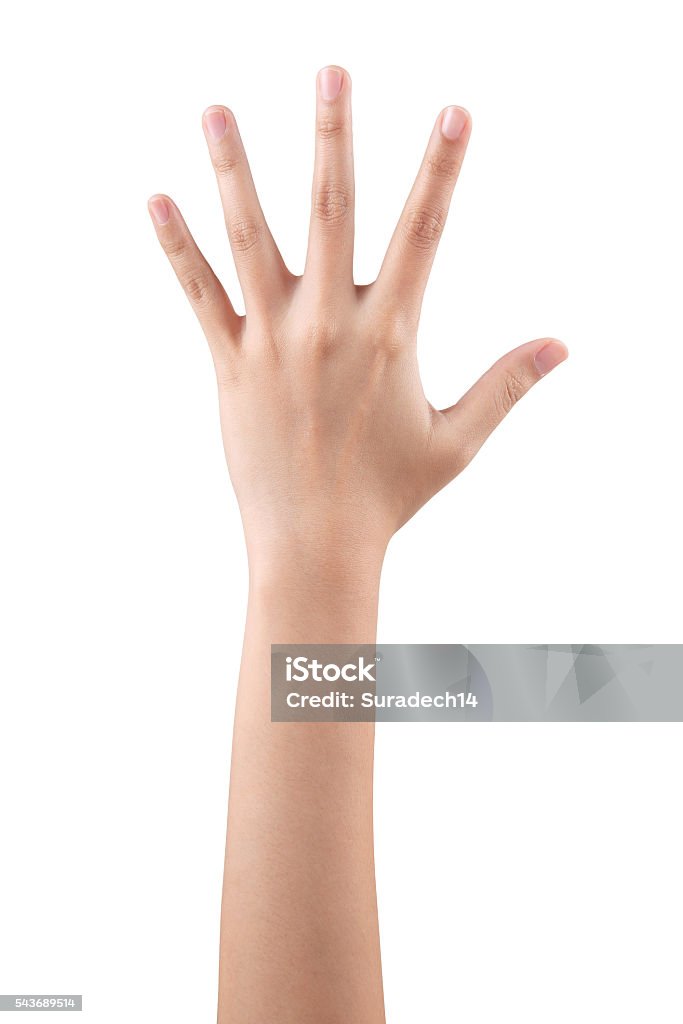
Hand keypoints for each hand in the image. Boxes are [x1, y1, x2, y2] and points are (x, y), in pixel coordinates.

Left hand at [148, 66, 566, 571]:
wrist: (315, 541)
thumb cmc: (388, 493)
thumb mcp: (457, 440)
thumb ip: (507, 385)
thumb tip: (562, 346)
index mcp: (389, 334)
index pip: (423, 233)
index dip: (441, 170)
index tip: (454, 114)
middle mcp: (329, 324)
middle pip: (332, 211)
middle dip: (334, 137)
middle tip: (331, 71)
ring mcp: (273, 339)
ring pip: (250, 238)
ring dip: (234, 170)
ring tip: (215, 109)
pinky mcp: (229, 362)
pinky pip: (199, 293)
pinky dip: (176, 246)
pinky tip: (155, 197)